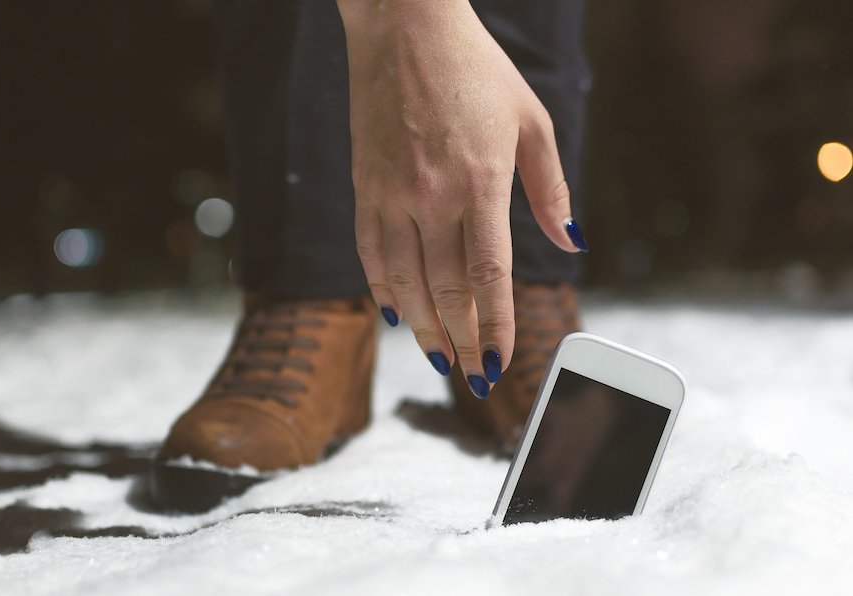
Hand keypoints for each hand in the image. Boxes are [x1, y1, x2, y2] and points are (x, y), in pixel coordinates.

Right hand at [338, 0, 581, 396]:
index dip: (495, 327)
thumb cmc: (475, 69)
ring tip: (438, 357)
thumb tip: (572, 239)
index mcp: (481, 181)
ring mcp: (392, 194)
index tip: (501, 363)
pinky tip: (394, 314)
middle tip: (472, 374)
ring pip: (404, 282)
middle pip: (447, 290)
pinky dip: (382, 290)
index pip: (489, 276)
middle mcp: (432, 196)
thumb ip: (550, 188)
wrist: (404, 28)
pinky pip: (370, 253)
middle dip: (462, 340)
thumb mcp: (531, 120)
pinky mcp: (365, 187)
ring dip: (422, 327)